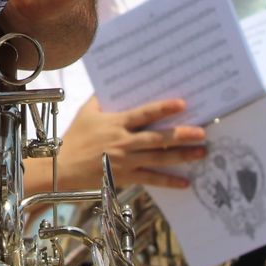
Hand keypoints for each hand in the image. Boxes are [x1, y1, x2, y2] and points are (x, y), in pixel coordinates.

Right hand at [49, 97, 205, 191]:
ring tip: (202, 152)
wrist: (63, 167)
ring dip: (182, 155)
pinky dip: (169, 182)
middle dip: (182, 135)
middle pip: (158, 138)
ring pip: (159, 158)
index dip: (163, 108)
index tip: (182, 104)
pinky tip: (185, 182)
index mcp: (116, 123)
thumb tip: (114, 84)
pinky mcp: (126, 176)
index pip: (144, 114)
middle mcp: (124, 142)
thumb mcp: (86, 112)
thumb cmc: (74, 137)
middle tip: (202, 132)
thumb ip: (102, 99)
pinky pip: (151, 179)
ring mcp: (127, 161)